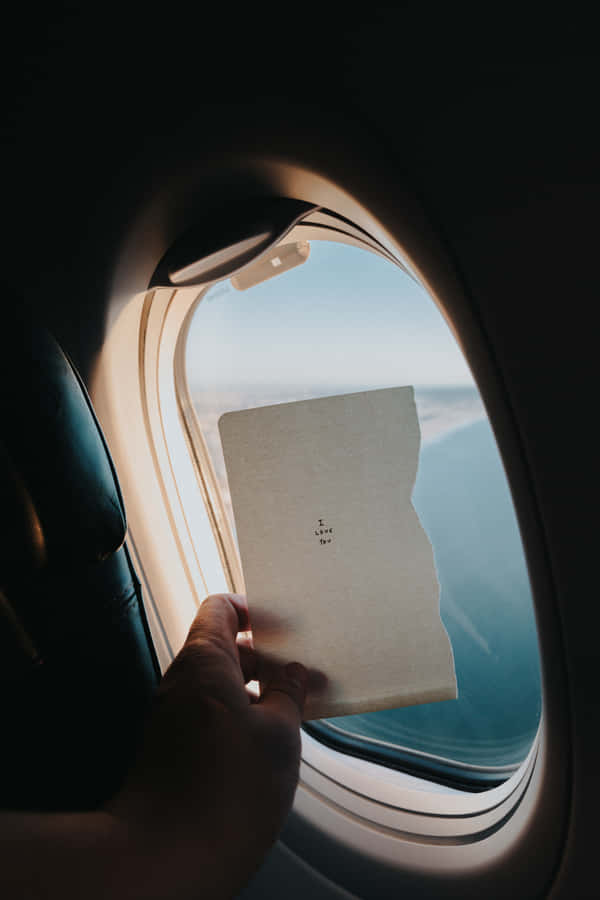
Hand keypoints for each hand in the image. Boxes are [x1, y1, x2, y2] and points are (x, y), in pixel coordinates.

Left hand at [108, 593, 308, 898]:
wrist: (162, 859)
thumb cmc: (222, 794)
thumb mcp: (279, 735)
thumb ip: (289, 695)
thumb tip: (294, 675)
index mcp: (203, 663)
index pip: (220, 609)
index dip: (252, 611)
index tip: (283, 628)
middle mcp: (180, 683)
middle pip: (222, 649)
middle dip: (264, 661)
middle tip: (302, 678)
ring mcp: (171, 718)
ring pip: (217, 688)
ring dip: (254, 694)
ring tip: (293, 714)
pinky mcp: (170, 751)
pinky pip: (207, 718)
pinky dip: (237, 721)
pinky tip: (266, 747)